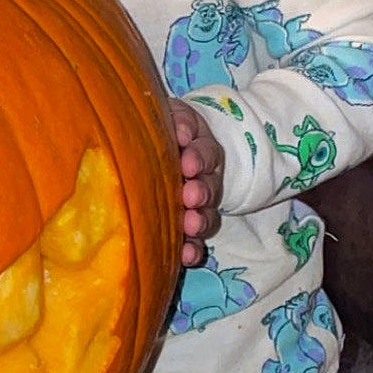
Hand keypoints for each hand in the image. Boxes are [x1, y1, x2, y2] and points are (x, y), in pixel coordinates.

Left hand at [170, 102, 223, 268]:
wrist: (163, 145)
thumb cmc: (163, 128)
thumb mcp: (170, 116)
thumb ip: (178, 121)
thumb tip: (182, 134)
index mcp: (200, 148)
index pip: (205, 152)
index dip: (199, 158)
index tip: (187, 163)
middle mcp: (205, 178)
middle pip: (209, 186)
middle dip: (201, 192)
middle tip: (190, 196)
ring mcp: (199, 205)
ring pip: (207, 215)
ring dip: (200, 222)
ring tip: (190, 226)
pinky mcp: (190, 227)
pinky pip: (196, 240)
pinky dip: (193, 249)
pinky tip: (185, 256)